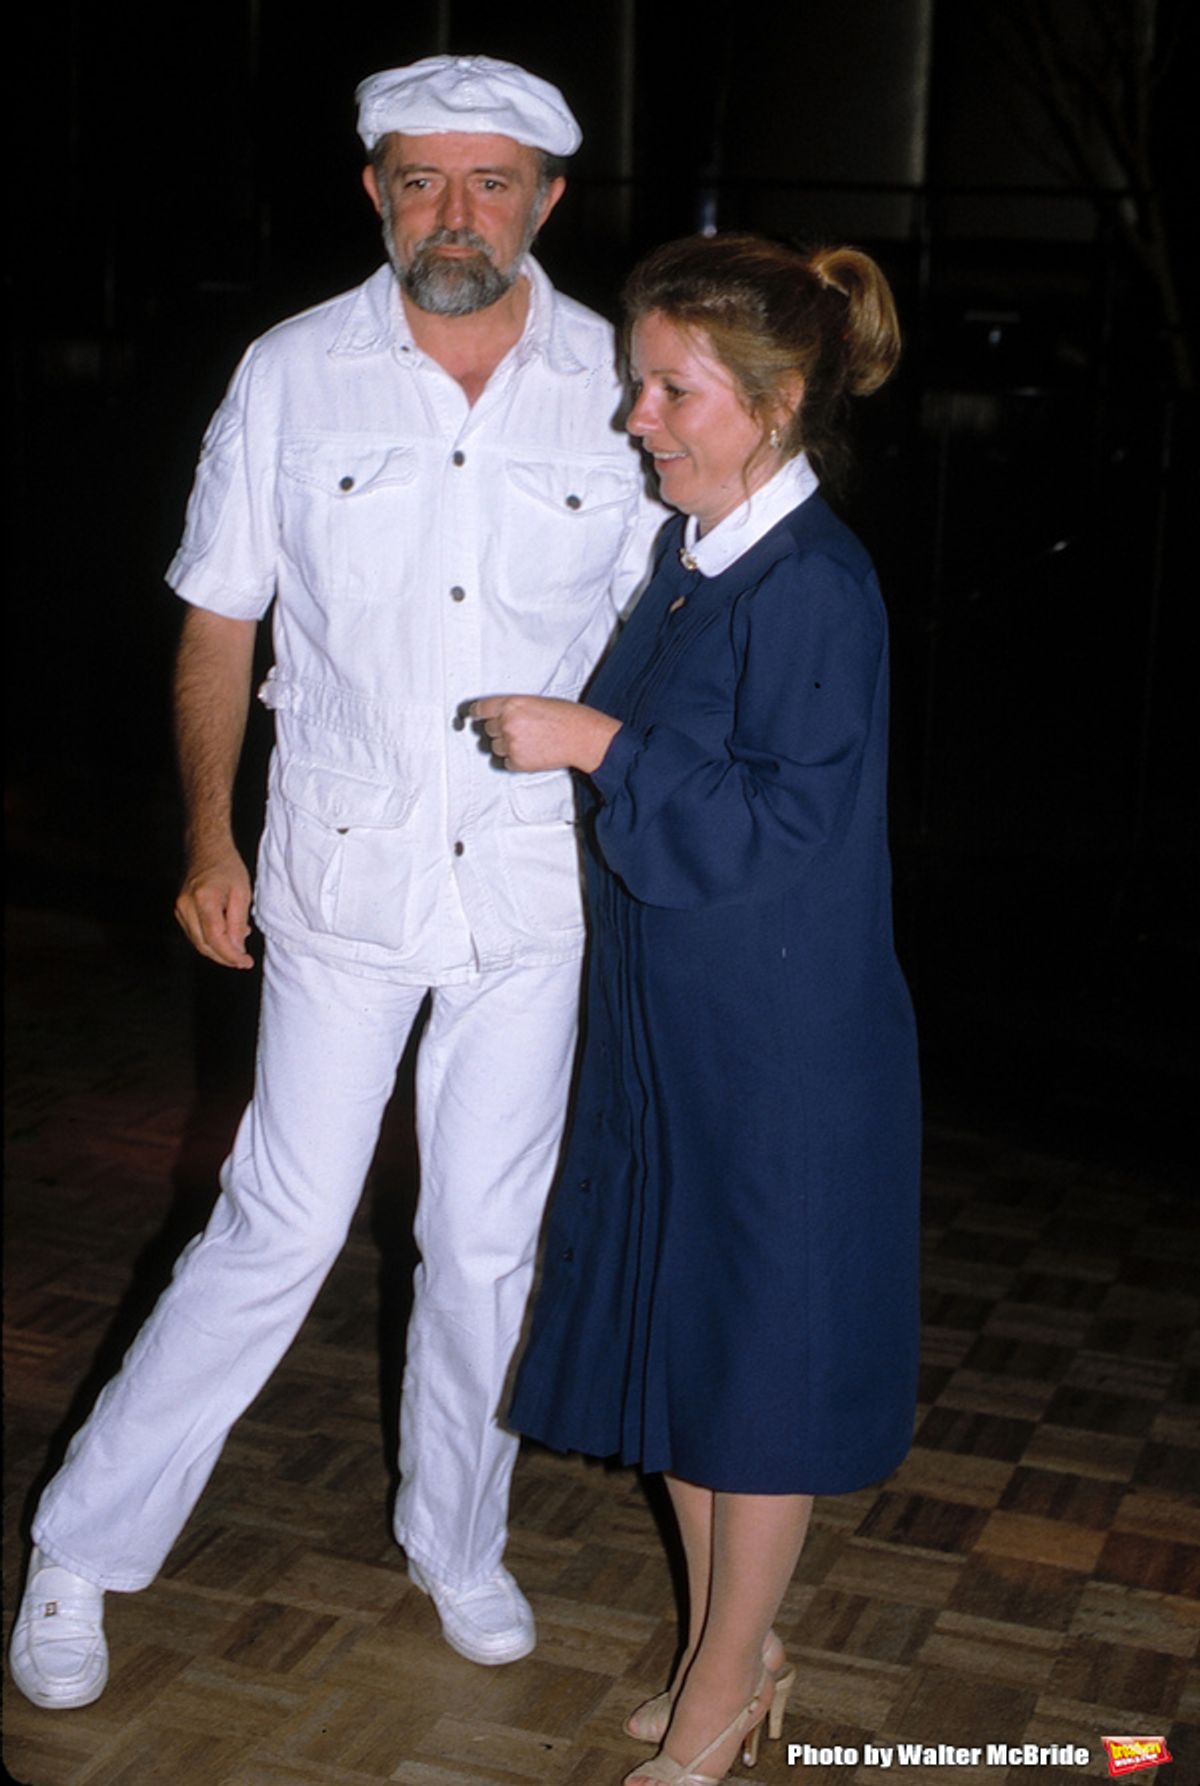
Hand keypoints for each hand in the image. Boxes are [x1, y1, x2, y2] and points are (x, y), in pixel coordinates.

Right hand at [175, 846, 254, 968]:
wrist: (207, 848)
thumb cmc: (227, 866)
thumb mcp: (241, 893)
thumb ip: (238, 922)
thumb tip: (237, 949)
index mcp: (203, 899)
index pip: (215, 938)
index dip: (230, 955)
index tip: (245, 962)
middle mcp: (186, 906)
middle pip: (204, 945)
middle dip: (225, 957)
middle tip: (244, 961)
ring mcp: (180, 908)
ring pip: (198, 942)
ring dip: (218, 950)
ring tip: (239, 948)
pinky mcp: (179, 910)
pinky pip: (195, 933)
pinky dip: (211, 940)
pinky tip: (227, 936)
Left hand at [471, 695, 619, 773]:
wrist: (582, 737)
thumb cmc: (567, 717)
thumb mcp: (536, 702)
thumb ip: (514, 708)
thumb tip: (498, 716)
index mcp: (511, 704)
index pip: (480, 709)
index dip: (476, 713)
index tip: (472, 716)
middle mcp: (507, 723)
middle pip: (487, 730)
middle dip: (499, 731)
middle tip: (519, 731)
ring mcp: (511, 744)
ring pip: (495, 748)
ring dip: (507, 746)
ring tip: (530, 742)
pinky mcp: (517, 762)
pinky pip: (506, 763)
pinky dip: (516, 760)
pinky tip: (533, 752)